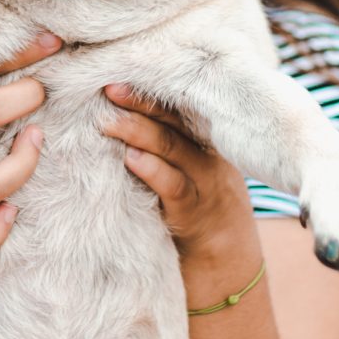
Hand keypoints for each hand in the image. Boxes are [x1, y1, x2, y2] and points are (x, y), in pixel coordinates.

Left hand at [102, 84, 253, 259]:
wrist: (229, 267)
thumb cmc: (198, 209)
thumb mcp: (188, 170)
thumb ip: (165, 144)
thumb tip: (116, 114)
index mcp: (205, 140)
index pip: (179, 105)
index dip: (151, 88)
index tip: (120, 71)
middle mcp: (208, 155)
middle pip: (175, 119)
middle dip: (141, 101)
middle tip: (109, 87)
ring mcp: (205, 183)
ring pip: (173, 148)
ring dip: (138, 132)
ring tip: (109, 121)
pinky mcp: (195, 214)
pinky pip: (174, 187)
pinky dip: (152, 170)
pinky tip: (131, 159)